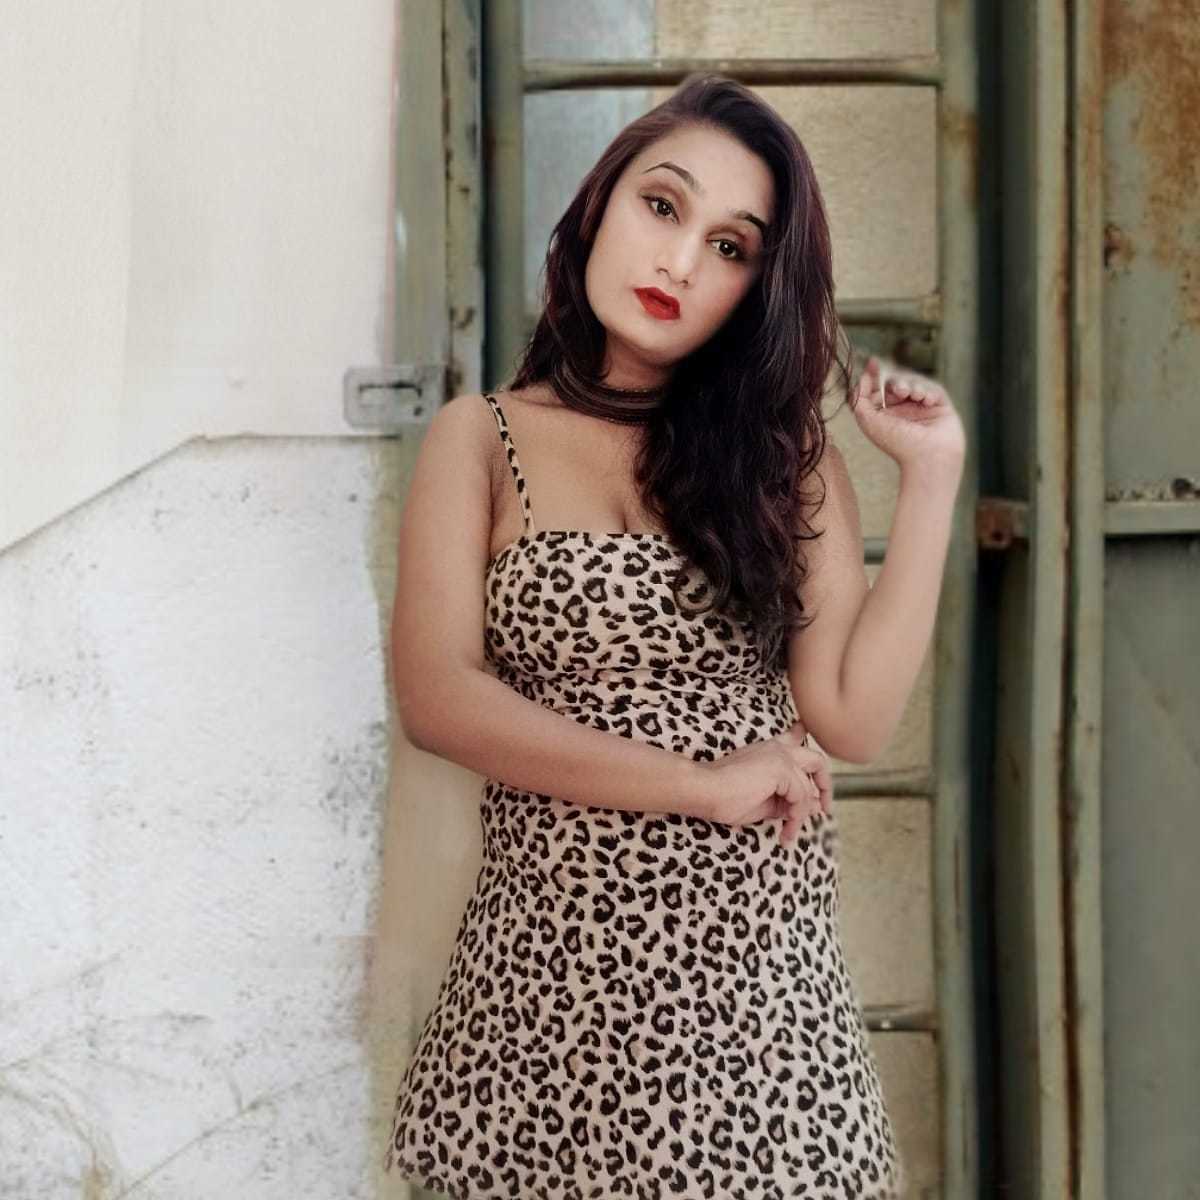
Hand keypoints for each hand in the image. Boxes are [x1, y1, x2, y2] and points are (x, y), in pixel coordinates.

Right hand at [695, 722, 832, 846]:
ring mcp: (780, 757)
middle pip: (816, 760)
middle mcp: (777, 749)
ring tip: (788, 832)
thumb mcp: (764, 802)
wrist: (705, 790)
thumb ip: (788, 801)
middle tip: (824, 808)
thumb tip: (814, 806)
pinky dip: (795, 818)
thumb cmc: (724, 797)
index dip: (807, 738)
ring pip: (807, 789)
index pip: (794, 737)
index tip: (811, 735)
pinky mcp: (781, 769)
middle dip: (826, 784)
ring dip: (800, 816)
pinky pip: (800, 798)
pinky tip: (784, 830)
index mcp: (769, 751)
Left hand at [850, 355, 965, 478]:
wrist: (928, 457)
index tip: (873, 363)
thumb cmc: (897, 443)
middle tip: (900, 390)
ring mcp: (922, 409)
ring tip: (913, 395)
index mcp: (885, 416)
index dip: (874, 376)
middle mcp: (903, 411)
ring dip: (913, 385)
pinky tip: (926, 401)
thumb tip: (863, 378)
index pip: (878, 390)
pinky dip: (928, 391)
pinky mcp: (941, 407)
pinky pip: (934, 388)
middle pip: (896, 383)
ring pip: (915, 383)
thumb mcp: (868, 420)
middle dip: (897, 382)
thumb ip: (859, 398)